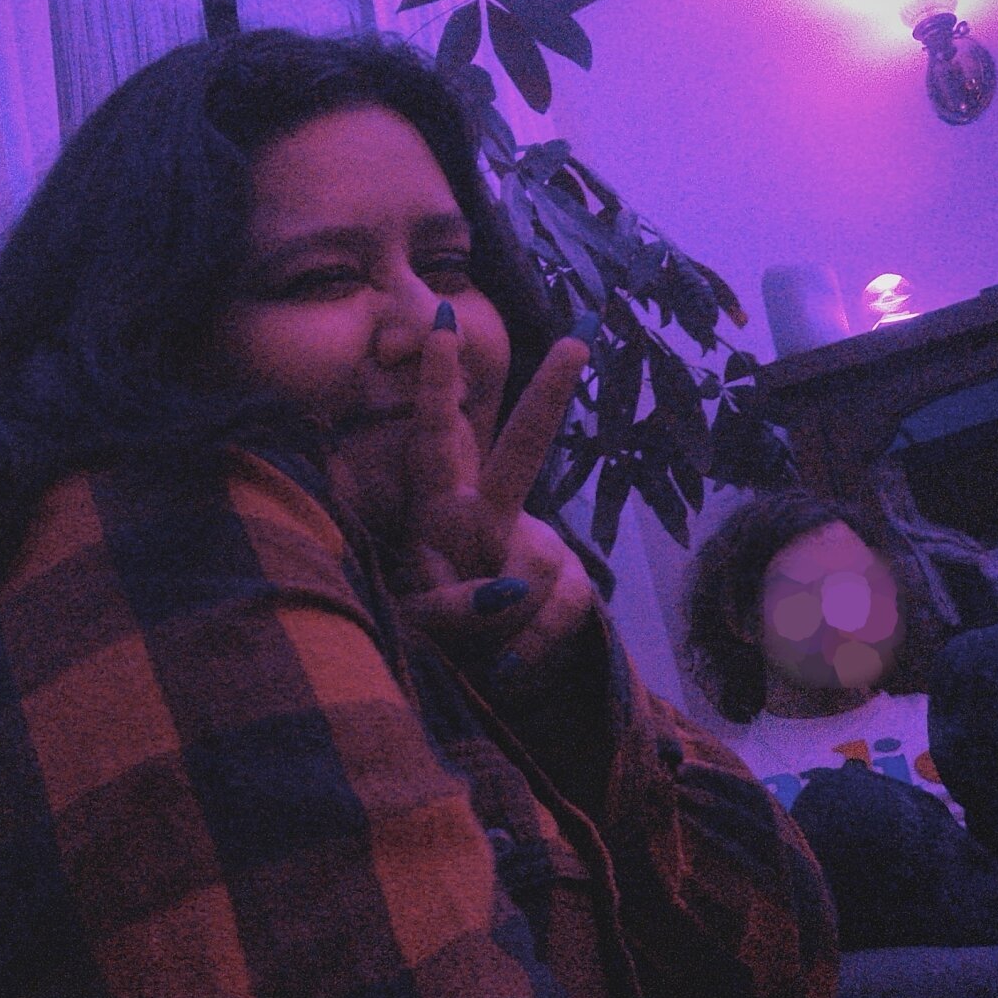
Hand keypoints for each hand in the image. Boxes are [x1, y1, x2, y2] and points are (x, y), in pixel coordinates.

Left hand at [399, 306, 594, 666]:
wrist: (484, 672)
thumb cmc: (436, 630)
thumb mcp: (421, 626)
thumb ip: (448, 608)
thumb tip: (510, 588)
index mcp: (438, 508)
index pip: (433, 439)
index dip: (437, 386)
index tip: (441, 324)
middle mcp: (487, 516)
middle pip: (519, 452)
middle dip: (546, 401)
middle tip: (577, 341)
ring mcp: (533, 548)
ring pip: (541, 567)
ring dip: (505, 626)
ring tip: (483, 656)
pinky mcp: (570, 587)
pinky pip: (557, 618)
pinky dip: (527, 652)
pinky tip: (506, 670)